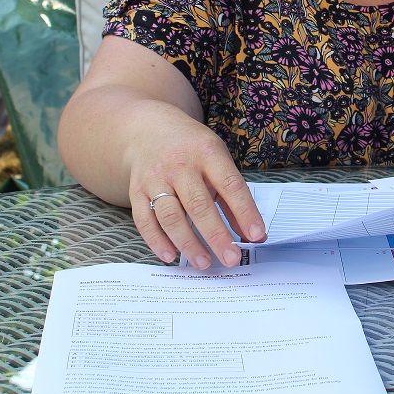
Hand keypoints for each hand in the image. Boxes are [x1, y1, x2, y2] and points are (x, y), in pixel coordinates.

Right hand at [125, 124, 266, 268]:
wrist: (148, 131)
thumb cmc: (191, 150)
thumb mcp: (217, 160)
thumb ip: (232, 196)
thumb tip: (251, 234)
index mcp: (207, 153)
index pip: (230, 184)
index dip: (245, 211)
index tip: (256, 235)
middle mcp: (179, 165)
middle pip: (198, 204)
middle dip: (216, 235)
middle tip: (231, 258)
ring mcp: (155, 178)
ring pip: (171, 216)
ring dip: (188, 243)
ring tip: (204, 262)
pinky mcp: (137, 191)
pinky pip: (144, 220)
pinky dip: (157, 241)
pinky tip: (171, 256)